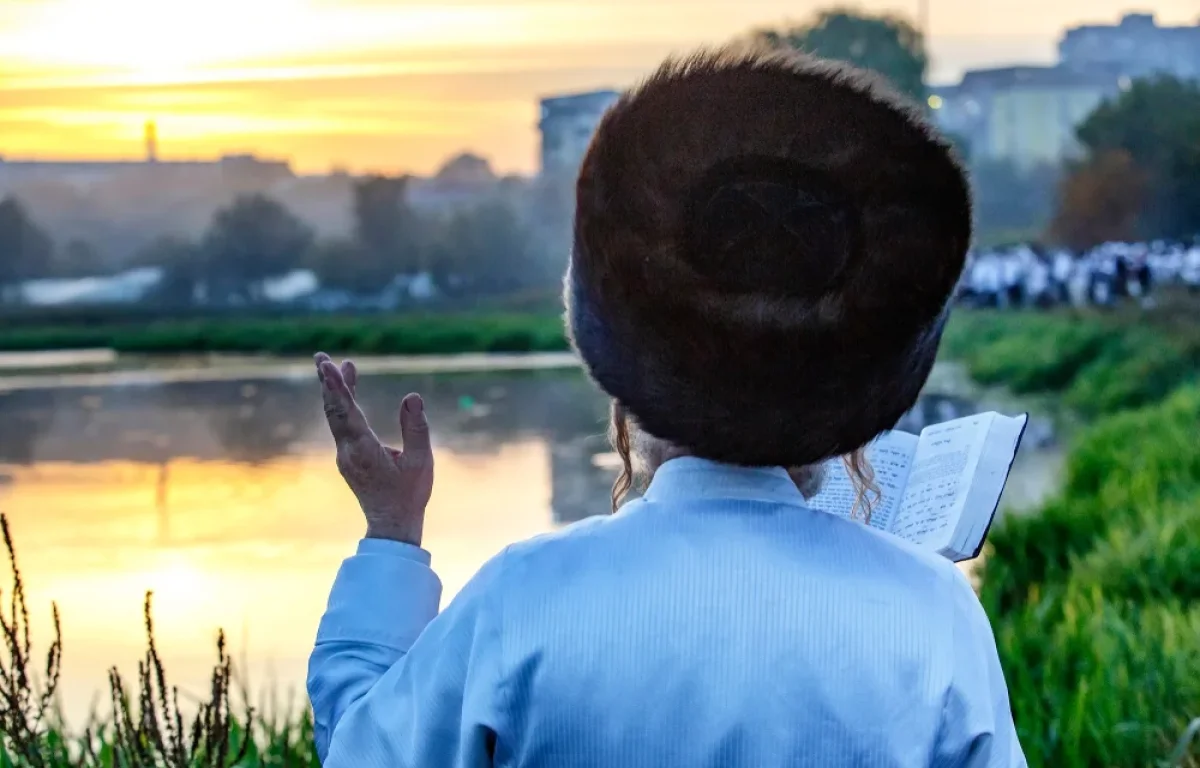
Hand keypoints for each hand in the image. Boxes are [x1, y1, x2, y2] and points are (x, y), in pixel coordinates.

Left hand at [314, 352, 433, 545]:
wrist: (392, 525)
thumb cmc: (409, 494)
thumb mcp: (420, 461)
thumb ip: (416, 428)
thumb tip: (412, 396)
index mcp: (363, 449)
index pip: (346, 411)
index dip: (336, 386)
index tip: (327, 366)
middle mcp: (347, 451)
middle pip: (333, 410)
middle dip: (326, 382)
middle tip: (320, 357)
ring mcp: (345, 456)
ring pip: (334, 417)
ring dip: (334, 392)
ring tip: (335, 366)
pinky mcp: (348, 459)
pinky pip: (341, 426)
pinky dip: (342, 406)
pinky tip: (349, 395)